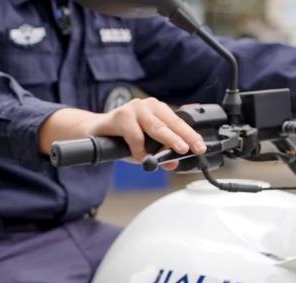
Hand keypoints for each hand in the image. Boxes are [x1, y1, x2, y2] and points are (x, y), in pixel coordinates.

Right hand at [40, 98, 206, 170]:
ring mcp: (133, 109)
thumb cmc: (121, 138)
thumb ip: (160, 155)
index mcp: (158, 111)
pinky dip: (139, 148)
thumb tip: (173, 163)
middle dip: (184, 136)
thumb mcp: (144, 149)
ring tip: (178, 150)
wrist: (94, 132)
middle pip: (170, 122)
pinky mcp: (119, 116)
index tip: (201, 147)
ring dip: (168, 139)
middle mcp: (148, 106)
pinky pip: (134, 134)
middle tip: (192, 148)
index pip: (179, 123)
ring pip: (155, 126)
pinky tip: (141, 157)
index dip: (191, 135)